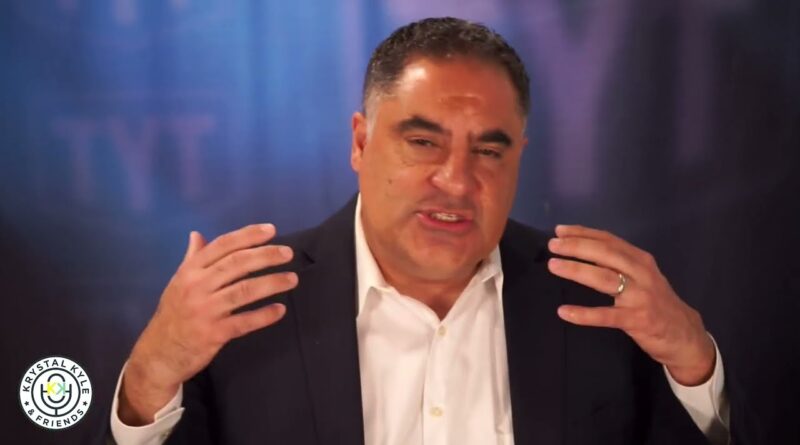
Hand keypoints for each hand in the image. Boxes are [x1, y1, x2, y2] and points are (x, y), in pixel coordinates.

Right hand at [119, 224, 298, 424]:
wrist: (159, 354)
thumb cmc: (173, 314)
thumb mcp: (178, 283)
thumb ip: (192, 258)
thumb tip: (197, 234)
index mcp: (190, 271)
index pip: (222, 246)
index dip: (247, 235)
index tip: (271, 230)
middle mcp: (197, 286)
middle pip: (237, 264)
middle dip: (265, 256)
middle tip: (288, 253)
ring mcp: (205, 310)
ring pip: (244, 290)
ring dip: (272, 283)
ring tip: (292, 279)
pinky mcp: (213, 333)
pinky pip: (244, 322)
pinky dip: (264, 316)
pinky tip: (280, 310)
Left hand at [547, 224, 714, 386]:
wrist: (685, 335)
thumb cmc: (656, 303)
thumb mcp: (641, 277)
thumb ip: (617, 264)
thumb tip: (582, 250)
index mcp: (640, 260)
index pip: (609, 240)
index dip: (584, 233)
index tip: (560, 231)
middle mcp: (641, 273)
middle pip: (606, 254)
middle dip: (577, 247)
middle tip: (553, 244)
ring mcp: (640, 297)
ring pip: (605, 279)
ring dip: (577, 270)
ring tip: (554, 266)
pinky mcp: (637, 320)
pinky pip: (606, 316)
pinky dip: (584, 314)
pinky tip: (564, 312)